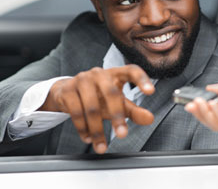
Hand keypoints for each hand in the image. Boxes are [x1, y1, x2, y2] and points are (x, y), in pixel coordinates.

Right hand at [39, 64, 154, 153]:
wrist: (66, 92)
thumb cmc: (98, 95)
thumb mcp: (118, 102)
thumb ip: (134, 111)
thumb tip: (149, 119)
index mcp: (115, 74)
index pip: (131, 71)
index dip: (142, 80)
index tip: (151, 91)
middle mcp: (99, 74)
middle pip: (111, 93)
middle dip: (117, 115)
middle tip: (122, 134)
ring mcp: (81, 80)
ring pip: (92, 107)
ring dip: (97, 130)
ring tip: (102, 146)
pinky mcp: (67, 91)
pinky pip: (76, 112)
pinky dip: (83, 129)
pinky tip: (88, 138)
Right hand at [184, 73, 217, 134]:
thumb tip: (210, 88)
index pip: (217, 110)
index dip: (204, 107)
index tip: (192, 101)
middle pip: (214, 119)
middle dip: (200, 112)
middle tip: (189, 105)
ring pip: (216, 124)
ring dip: (204, 114)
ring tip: (197, 103)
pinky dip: (215, 114)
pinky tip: (211, 104)